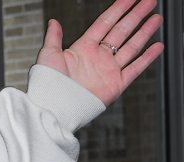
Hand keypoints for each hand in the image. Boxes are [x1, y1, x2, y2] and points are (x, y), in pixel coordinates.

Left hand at [36, 0, 163, 105]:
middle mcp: (98, 57)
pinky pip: (135, 68)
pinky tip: (157, 46)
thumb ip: (53, 37)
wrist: (55, 107)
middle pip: (122, 31)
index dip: (118, 9)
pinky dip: (147, 57)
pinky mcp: (116, 84)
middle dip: (136, 15)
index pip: (105, 23)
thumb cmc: (48, 84)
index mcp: (83, 48)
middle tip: (149, 2)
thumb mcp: (49, 55)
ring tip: (156, 18)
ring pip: (132, 46)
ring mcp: (109, 70)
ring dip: (145, 32)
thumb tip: (53, 22)